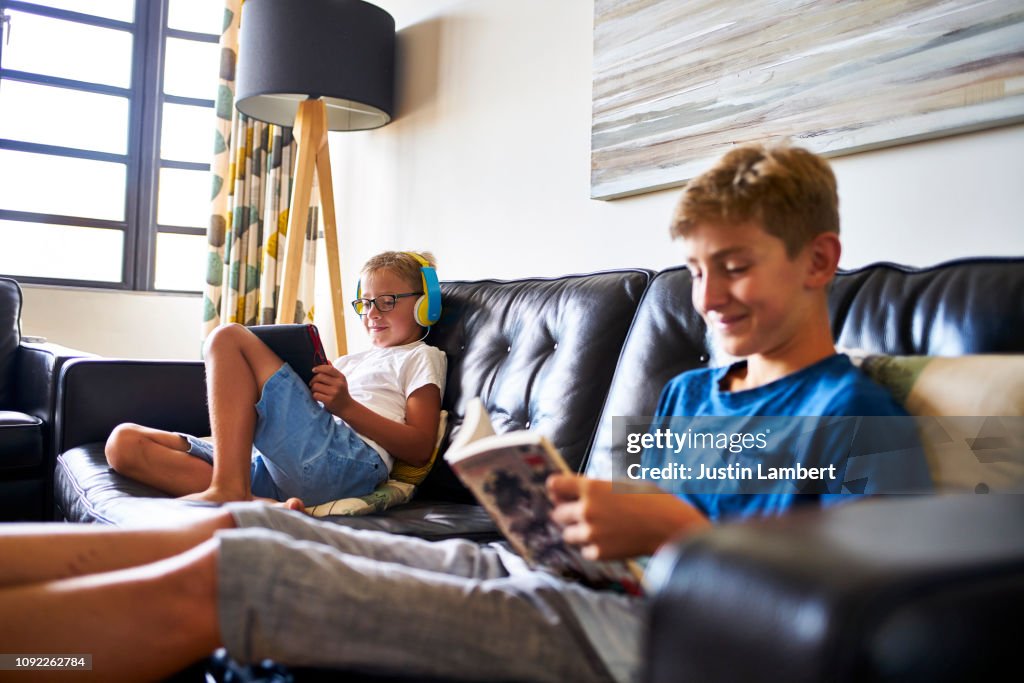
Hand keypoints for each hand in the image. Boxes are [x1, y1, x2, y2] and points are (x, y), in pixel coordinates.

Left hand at [309, 365, 352, 415]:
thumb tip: (327, 360)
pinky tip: (318, 397)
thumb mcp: (340, 381)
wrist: (347, 408)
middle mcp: (338, 384)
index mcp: (341, 377)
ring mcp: (334, 392)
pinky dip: (314, 395)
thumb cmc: (341, 393)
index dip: (319, 368)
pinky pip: (316, 395)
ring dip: (313, 389)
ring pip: (316, 386)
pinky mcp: (329, 400)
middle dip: (313, 380)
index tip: (313, 370)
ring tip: (316, 391)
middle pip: (319, 377)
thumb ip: (333, 371)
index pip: (328, 368)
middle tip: (312, 384)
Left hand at [547, 474, 709, 560]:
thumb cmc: (652, 501)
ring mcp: (591, 533)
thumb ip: (596, 488)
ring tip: (598, 529)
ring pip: (568, 534)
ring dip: (578, 532)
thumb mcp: (622, 484)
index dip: (557, 488)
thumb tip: (575, 492)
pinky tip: (609, 541)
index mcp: (591, 487)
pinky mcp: (599, 552)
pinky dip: (592, 548)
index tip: (559, 492)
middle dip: (567, 513)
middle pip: (557, 513)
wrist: (671, 527)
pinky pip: (584, 550)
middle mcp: (586, 509)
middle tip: (582, 514)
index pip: (554, 484)